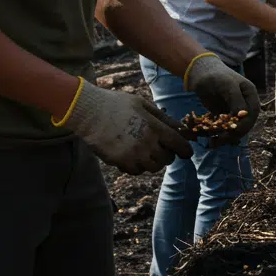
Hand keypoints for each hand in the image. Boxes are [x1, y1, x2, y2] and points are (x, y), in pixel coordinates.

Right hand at [59, 80, 192, 173]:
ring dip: (153, 162)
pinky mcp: (120, 161)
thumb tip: (180, 127)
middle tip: (161, 148)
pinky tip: (133, 156)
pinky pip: (136, 171)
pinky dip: (138, 166)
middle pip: (167, 159)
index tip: (186, 152)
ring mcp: (133, 154)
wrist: (89, 112)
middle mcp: (146, 143)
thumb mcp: (143, 104)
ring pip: (153, 167)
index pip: (179, 145)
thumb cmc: (117, 104)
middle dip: (168, 155)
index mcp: (154, 127)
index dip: (186, 150)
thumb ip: (163, 118)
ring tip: (146, 152)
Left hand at [184, 54, 260, 144]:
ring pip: (235, 128)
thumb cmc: (215, 76)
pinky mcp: (225, 114)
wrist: (201, 72)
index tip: (231, 132)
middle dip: (233, 134)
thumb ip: (236, 100)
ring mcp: (235, 109)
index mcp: (250, 94)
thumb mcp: (227, 86)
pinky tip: (209, 138)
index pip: (252, 114)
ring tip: (212, 142)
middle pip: (245, 123)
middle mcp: (246, 103)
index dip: (244, 125)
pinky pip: (224, 127)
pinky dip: (218, 133)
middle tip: (219, 140)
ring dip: (225, 137)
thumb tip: (243, 117)